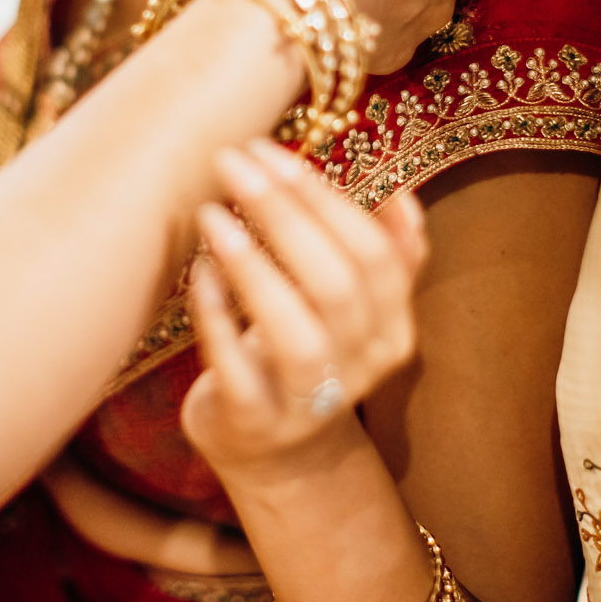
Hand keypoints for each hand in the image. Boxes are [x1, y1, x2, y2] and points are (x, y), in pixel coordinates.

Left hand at [182, 141, 427, 479]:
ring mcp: (308, 401)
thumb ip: (386, 256)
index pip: (373, 254)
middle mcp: (360, 367)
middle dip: (283, 213)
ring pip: (296, 331)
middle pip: (337, 283)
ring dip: (253, 265)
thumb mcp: (355, 311)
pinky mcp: (254, 422)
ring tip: (211, 214)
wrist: (274, 451)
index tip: (270, 150)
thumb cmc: (306, 352)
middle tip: (233, 162)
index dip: (323, 197)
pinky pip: (237, 367)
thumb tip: (403, 196)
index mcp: (392, 330)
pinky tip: (196, 271)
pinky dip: (215, 314)